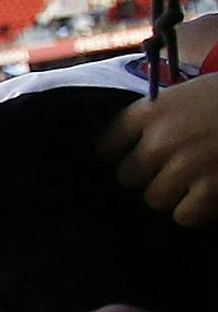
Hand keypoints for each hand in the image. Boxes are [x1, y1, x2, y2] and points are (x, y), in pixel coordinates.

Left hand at [103, 69, 217, 226]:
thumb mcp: (191, 94)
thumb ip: (159, 118)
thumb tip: (133, 149)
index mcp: (153, 111)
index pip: (105, 145)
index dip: (121, 153)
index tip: (136, 154)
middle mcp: (161, 140)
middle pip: (128, 177)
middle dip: (150, 175)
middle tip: (179, 166)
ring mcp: (186, 167)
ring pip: (154, 199)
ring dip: (176, 194)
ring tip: (202, 176)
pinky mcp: (211, 190)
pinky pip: (183, 216)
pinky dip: (199, 210)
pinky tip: (214, 192)